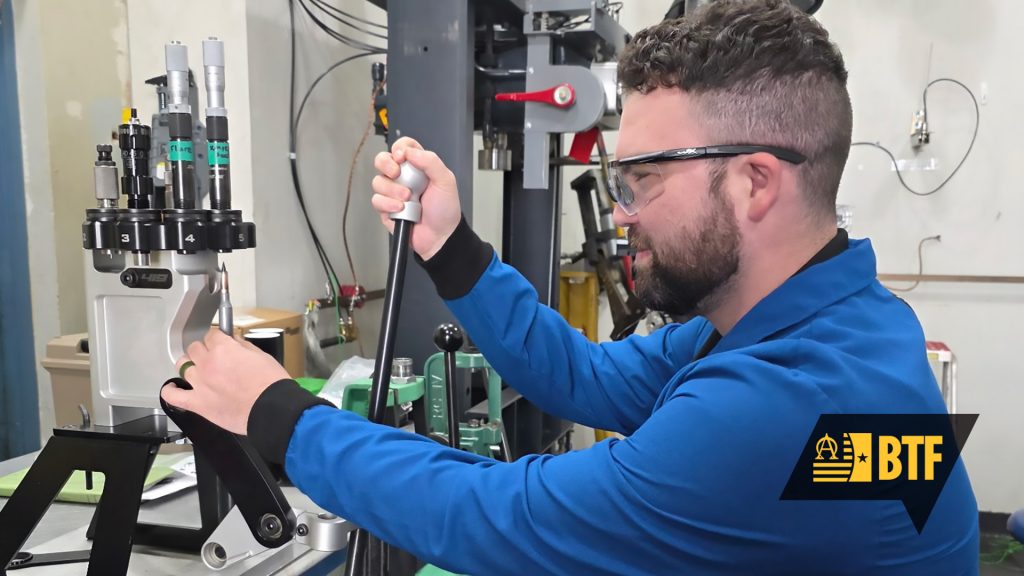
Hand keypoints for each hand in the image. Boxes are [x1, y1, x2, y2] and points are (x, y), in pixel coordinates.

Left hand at [161, 328, 290, 434]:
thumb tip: (234, 342)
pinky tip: (173, 388)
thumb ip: (244, 347)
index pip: (211, 335)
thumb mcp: (262, 356)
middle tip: (214, 357)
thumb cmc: (271, 385)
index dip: (218, 338)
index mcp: (224, 349)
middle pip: (194, 348)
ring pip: (182, 366)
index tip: (221, 341)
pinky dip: (171, 391)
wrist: (272, 410)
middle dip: (204, 350)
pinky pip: (174, 396)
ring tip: (199, 370)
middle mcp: (208, 364)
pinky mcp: (198, 404)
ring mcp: (200, 384)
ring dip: (191, 366)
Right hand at [372, 137, 461, 259]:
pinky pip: (377, 200)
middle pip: (382, 160)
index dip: (399, 148)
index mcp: (418, 166)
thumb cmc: (445, 209)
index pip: (403, 147)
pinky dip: (388, 204)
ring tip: (407, 198)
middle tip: (397, 172)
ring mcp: (392, 192)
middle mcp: (403, 177)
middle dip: (386, 164)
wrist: (440, 235)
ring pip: (378, 181)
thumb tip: (410, 151)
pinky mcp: (385, 208)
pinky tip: (400, 209)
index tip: (403, 157)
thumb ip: (430, 161)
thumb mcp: (445, 181)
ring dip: (392, 189)